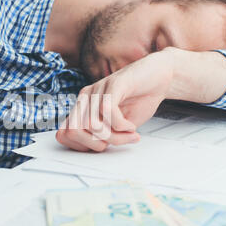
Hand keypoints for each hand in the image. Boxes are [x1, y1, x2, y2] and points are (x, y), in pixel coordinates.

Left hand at [56, 49, 175, 151]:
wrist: (160, 76)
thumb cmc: (139, 101)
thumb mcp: (117, 126)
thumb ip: (101, 136)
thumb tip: (92, 148)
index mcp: (82, 107)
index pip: (64, 134)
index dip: (82, 146)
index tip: (104, 146)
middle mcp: (86, 97)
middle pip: (74, 131)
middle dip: (96, 144)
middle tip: (117, 141)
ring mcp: (98, 88)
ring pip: (92, 124)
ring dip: (114, 136)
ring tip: (130, 134)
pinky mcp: (114, 83)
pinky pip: (107, 111)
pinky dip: (121, 126)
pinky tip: (131, 126)